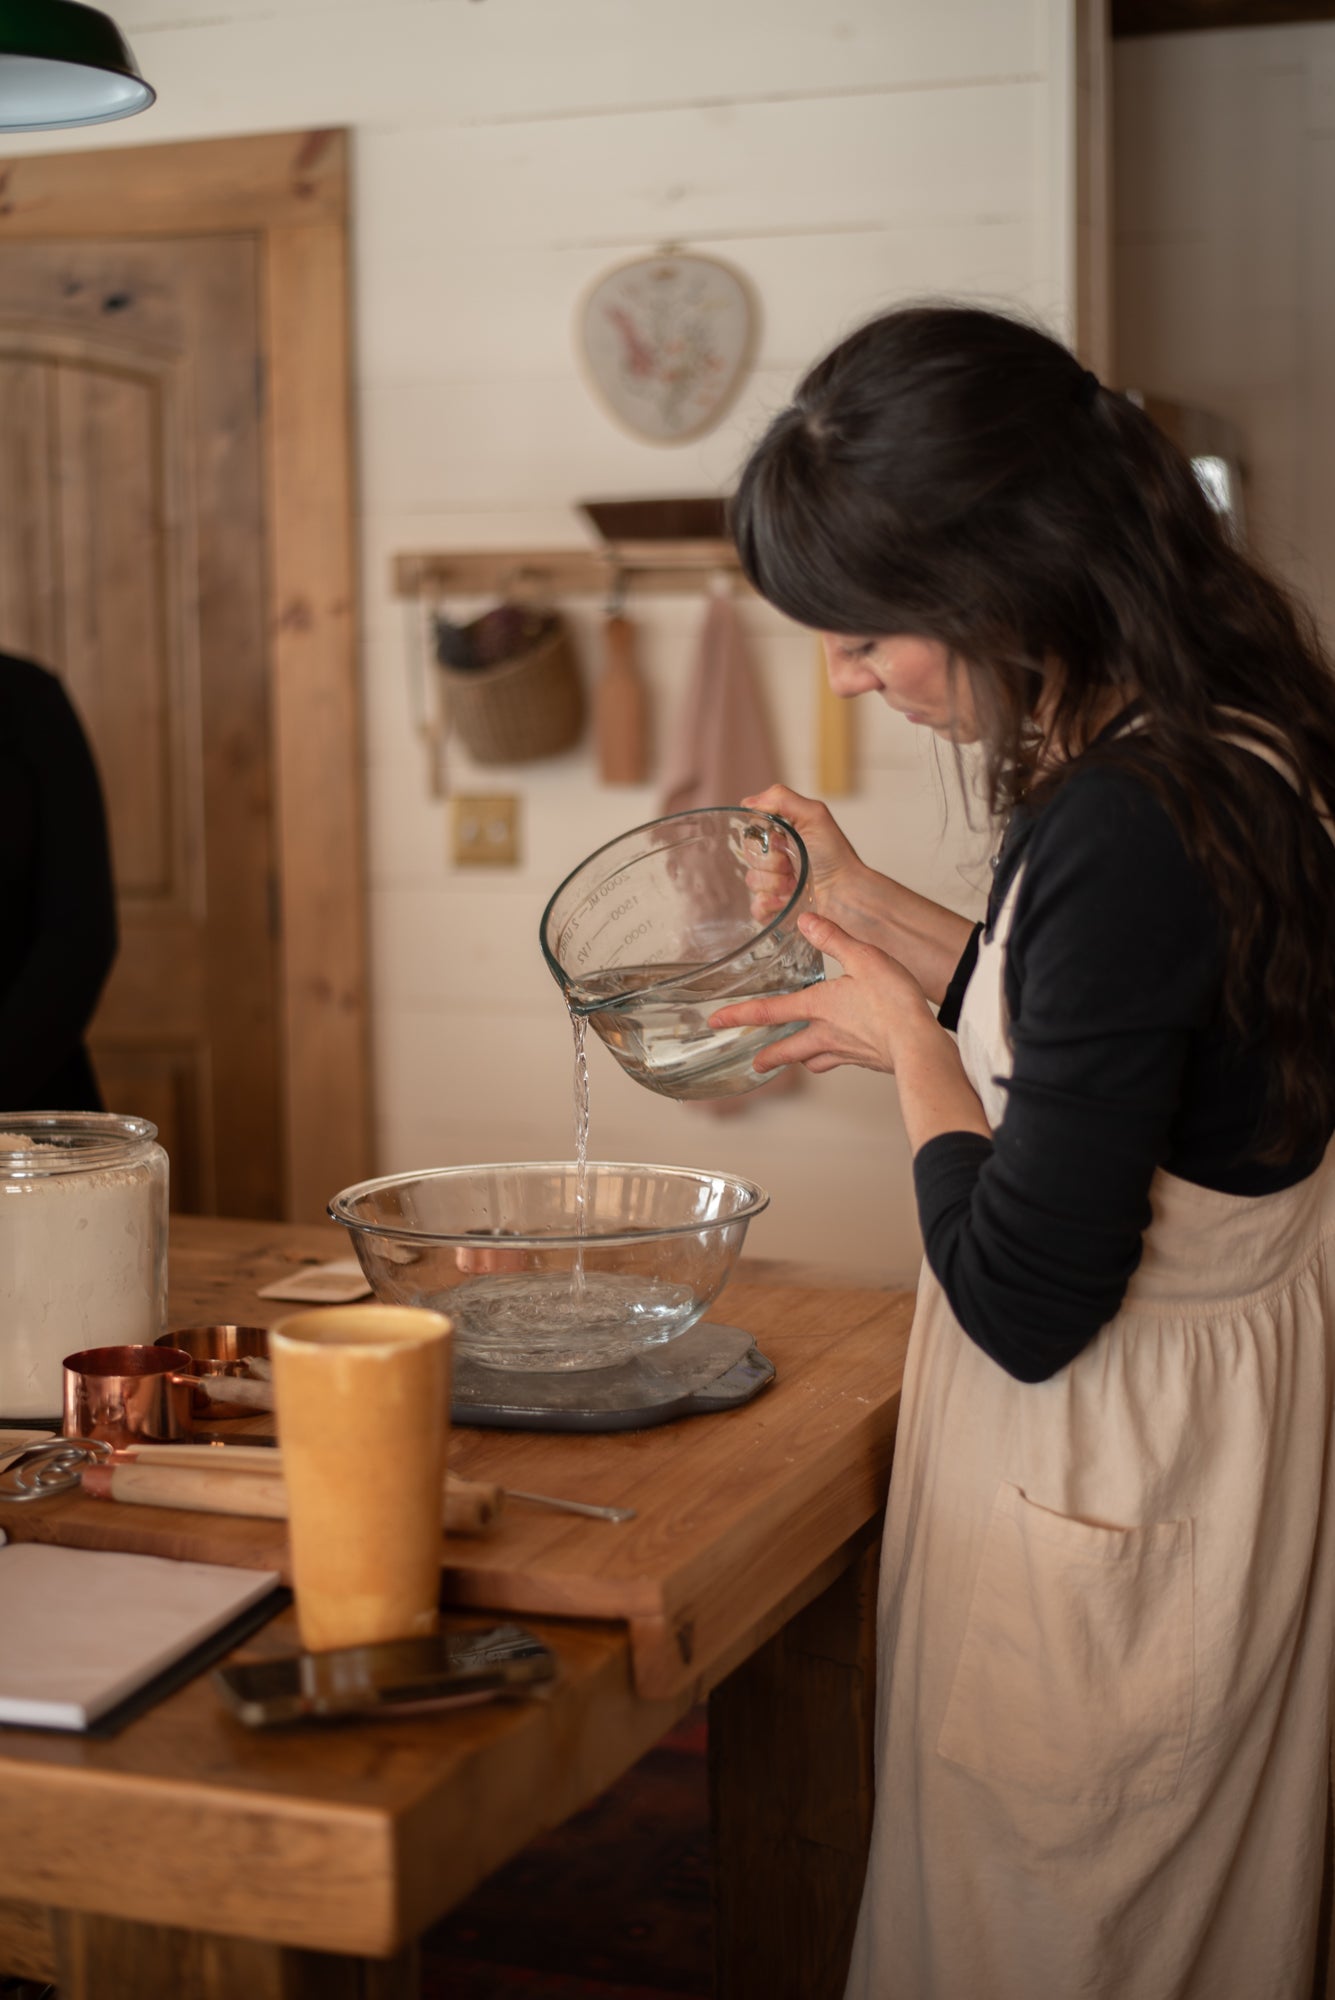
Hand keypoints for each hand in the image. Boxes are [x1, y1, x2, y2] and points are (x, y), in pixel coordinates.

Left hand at [710, 910, 938, 1077]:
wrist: (919, 1045)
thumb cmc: (894, 1002)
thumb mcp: (863, 957)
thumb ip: (834, 938)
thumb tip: (806, 920)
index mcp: (820, 1006)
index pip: (770, 1010)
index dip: (740, 1014)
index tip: (717, 1021)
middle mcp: (826, 1034)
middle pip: (787, 1049)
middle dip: (768, 1056)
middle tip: (754, 1062)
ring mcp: (846, 1051)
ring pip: (813, 1060)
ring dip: (799, 1060)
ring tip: (794, 1060)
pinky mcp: (867, 1061)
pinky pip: (840, 1062)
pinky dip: (832, 1060)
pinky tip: (841, 1053)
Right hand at [740, 785, 865, 926]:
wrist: (847, 894)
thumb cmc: (835, 856)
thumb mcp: (813, 815)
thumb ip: (780, 798)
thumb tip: (748, 802)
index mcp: (781, 835)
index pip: (752, 832)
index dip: (763, 839)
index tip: (782, 842)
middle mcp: (776, 858)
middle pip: (750, 856)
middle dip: (771, 862)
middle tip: (793, 865)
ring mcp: (774, 884)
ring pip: (752, 881)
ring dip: (774, 883)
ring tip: (795, 884)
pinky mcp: (775, 908)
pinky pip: (755, 907)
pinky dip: (769, 904)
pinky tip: (785, 901)